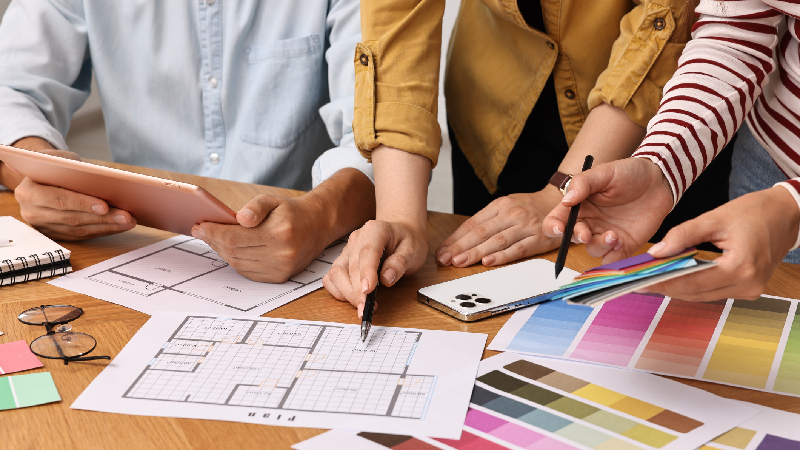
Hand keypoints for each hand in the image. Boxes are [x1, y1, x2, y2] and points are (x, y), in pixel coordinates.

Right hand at [10, 147, 135, 240]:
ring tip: (128, 221)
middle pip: (73, 218)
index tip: (104, 206)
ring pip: (79, 230)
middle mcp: (32, 212)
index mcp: (28, 192)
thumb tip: (94, 175)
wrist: (40, 179)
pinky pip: (82, 236)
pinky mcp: (55, 235)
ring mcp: (44, 227)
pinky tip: (119, 226)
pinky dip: (103, 231)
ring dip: (107, 227)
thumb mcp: (57, 158)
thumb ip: (69, 165)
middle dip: (102, 218)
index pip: (59, 200)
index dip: (82, 204)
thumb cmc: (53, 166)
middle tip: (126, 216)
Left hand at [192, 194, 331, 282]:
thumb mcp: (273, 200)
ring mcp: (281, 269)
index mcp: (280, 233)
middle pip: (234, 252)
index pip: (234, 237)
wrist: (317, 226)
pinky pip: (248, 272)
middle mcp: (282, 255)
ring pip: (238, 264)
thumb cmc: (292, 212)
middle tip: (201, 231)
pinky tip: (229, 250)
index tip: (200, 226)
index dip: (213, 233)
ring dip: (222, 252)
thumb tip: (239, 218)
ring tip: (213, 239)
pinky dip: (235, 261)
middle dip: (214, 241)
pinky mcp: (280, 277)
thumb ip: (255, 207)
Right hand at [322, 219, 426, 316]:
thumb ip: (400, 263)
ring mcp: (347, 250)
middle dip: (358, 292)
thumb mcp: (413, 250)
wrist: (399, 233)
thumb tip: (387, 279)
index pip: (368, 252)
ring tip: (363, 306)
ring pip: (336, 274)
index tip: (368, 291)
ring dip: (347, 294)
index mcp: (375, 230)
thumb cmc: (406, 241)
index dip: (366, 273)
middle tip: (368, 309)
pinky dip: (339, 291)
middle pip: (351, 267)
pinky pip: (331, 279)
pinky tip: (353, 298)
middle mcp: (357, 239)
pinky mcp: (341, 261)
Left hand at [436, 187, 562, 267]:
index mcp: (499, 205)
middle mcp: (510, 214)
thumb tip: (462, 240)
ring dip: (475, 253)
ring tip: (459, 262)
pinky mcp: (538, 239)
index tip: (442, 251)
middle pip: (480, 233)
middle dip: (459, 247)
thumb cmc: (530, 207)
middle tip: (444, 259)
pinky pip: (518, 249)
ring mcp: (525, 226)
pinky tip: (488, 262)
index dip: (455, 238)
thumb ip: (488, 221)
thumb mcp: (507, 206)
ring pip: (496, 241)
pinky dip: (502, 256)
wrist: (562, 201)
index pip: (472, 223)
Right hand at [542, 158, 673, 262]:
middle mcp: (588, 223)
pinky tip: (621, 241)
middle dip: (578, 238)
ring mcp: (605, 235)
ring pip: (592, 250)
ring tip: (614, 234)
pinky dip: (613, 256)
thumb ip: (583, 184)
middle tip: (587, 234)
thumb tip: (566, 200)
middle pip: (572, 239)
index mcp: (578, 206)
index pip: (556, 221)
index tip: (560, 229)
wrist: (659, 180)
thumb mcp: (604, 173)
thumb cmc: (628, 173)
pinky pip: (612, 258)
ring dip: (600, 246)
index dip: (552, 228)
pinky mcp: (623, 245)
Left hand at [642, 186, 799, 300]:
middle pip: (696, 292)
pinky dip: (694, 285)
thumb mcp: (714, 218)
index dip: (663, 282)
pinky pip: (714, 291)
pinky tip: (674, 277)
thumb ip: (683, 235)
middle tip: (639, 282)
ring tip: (651, 279)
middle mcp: (748, 285)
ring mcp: (751, 290)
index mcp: (740, 268)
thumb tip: (656, 253)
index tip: (640, 281)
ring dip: (678, 288)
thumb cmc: (754, 212)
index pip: (692, 281)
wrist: (787, 214)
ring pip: (703, 295)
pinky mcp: (749, 289)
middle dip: (666, 287)